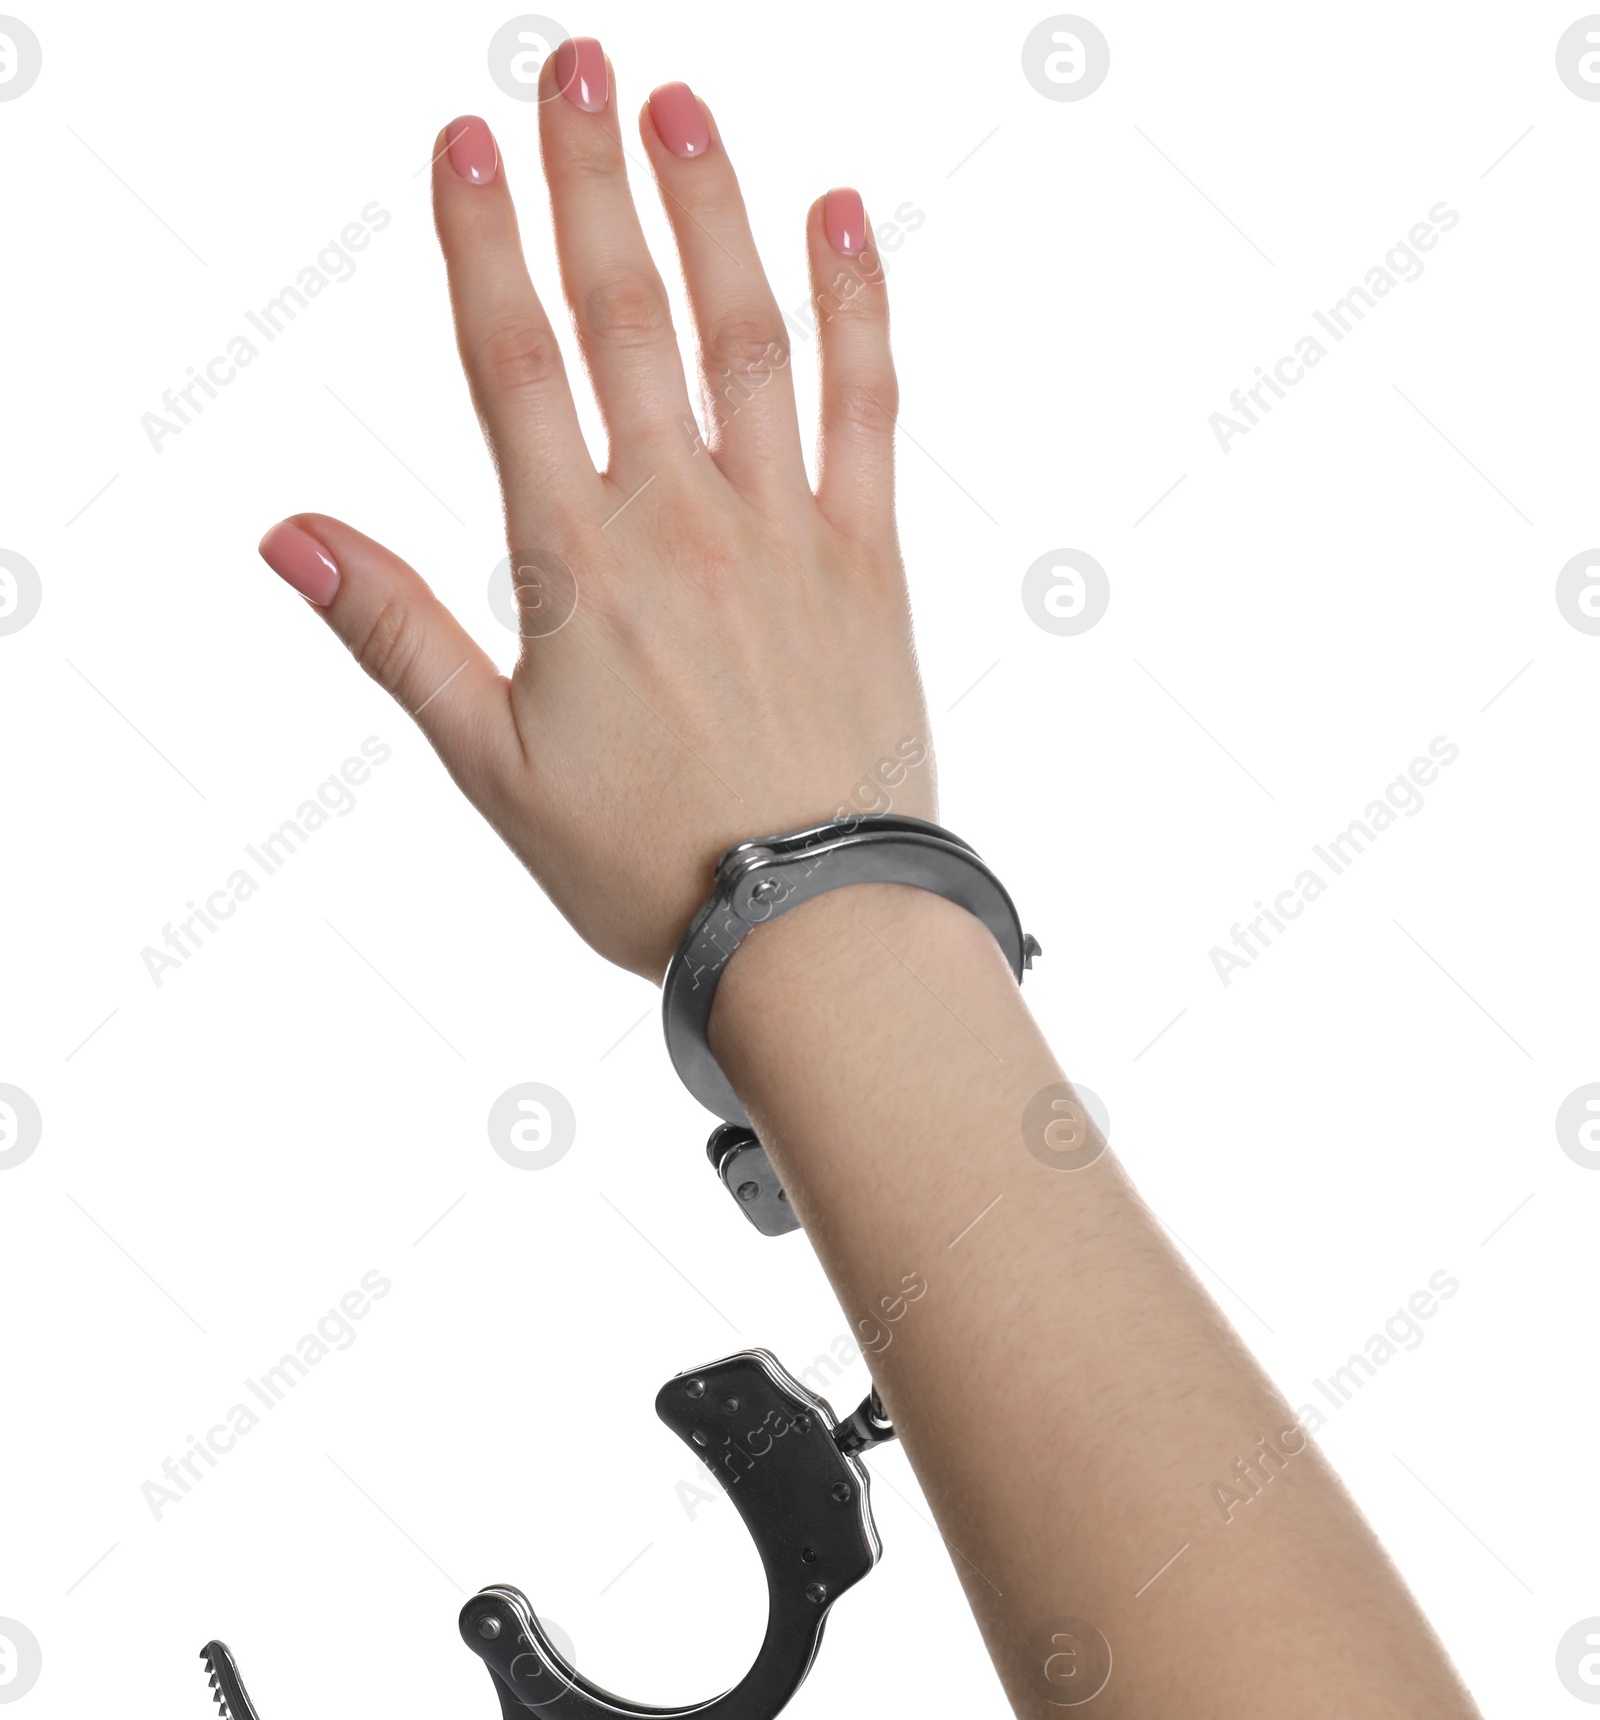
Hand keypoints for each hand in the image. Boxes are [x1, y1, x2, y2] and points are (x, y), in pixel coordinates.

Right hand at [258, 44, 934, 981]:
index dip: (484, 245)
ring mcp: (785, 529)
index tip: (464, 141)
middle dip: (592, 183)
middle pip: (626, 317)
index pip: (516, 367)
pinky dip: (856, 308)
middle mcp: (682, 522)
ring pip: (745, 337)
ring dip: (712, 211)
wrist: (813, 922)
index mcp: (576, 569)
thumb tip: (292, 535)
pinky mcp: (869, 558)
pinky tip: (840, 218)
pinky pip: (866, 405)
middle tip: (575, 67)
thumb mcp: (492, 767)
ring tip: (680, 108)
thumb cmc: (649, 861)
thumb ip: (395, 635)